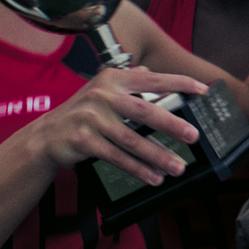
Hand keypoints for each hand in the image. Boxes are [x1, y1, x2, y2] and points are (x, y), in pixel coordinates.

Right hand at [31, 66, 202, 185]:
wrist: (46, 135)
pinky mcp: (83, 140)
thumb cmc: (84, 111)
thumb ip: (129, 82)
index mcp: (114, 78)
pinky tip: (153, 177)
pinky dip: (138, 169)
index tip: (202, 90)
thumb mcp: (104, 90)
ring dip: (158, 156)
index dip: (179, 83)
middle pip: (145, 111)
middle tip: (194, 135)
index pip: (153, 78)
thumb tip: (152, 72)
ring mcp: (91, 118)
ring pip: (132, 140)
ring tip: (178, 166)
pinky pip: (117, 157)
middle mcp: (102, 95)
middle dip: (172, 124)